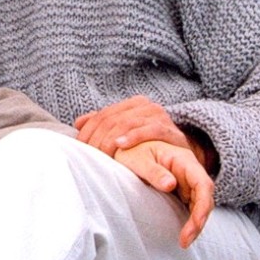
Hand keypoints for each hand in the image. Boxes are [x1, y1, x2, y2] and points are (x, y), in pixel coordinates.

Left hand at [75, 95, 195, 155]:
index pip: (102, 115)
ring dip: (111, 139)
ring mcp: (160, 116)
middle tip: (90, 155)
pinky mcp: (171, 130)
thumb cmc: (148, 144)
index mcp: (132, 104)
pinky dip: (133, 137)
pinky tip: (121, 145)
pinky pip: (150, 130)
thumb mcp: (125, 133)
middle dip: (97, 138)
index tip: (80, 148)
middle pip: (112, 119)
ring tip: (101, 152)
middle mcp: (145, 106)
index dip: (88, 132)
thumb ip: (103, 125)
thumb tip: (78, 123)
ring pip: (127, 123)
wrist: (181, 154)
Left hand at [113, 141, 214, 247]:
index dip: (203, 205)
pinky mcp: (180, 191)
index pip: (203, 183)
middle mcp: (189, 171)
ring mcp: (186, 182)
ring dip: (195, 224)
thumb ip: (153, 171)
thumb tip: (170, 184)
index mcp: (183, 160)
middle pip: (204, 198)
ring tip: (184, 241)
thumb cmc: (132, 151)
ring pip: (199, 205)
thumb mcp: (138, 159)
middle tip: (185, 241)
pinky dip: (188, 220)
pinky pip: (190, 207)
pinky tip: (182, 234)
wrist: (126, 150)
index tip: (195, 224)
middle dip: (199, 221)